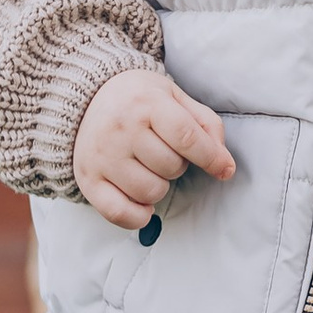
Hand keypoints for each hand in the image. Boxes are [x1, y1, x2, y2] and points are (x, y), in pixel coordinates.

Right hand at [72, 65, 238, 229]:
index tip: (224, 170)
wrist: (88, 96)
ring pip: (151, 192)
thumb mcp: (174, 97)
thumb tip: (225, 165)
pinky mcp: (88, 179)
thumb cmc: (139, 99)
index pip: (186, 137)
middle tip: (164, 150)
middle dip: (178, 165)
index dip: (211, 158)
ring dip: (159, 186)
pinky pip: (120, 213)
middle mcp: (121, 128)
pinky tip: (142, 202)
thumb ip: (206, 125)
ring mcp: (102, 156)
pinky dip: (138, 216)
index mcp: (146, 103)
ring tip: (148, 167)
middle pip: (171, 167)